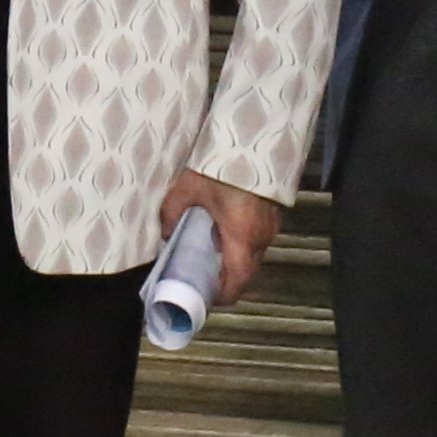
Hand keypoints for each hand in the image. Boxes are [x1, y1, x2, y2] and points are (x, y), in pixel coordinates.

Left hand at [159, 169, 282, 308]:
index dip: (219, 295)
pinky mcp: (271, 218)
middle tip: (198, 276)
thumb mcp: (187, 188)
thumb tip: (164, 232)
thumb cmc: (222, 164)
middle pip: (244, 274)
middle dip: (223, 280)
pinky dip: (239, 247)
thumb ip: (172, 213)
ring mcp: (270, 228)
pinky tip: (220, 235)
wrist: (253, 140)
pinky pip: (255, 242)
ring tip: (206, 255)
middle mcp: (261, 238)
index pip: (236, 282)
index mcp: (241, 236)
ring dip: (231, 262)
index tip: (202, 296)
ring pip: (251, 259)